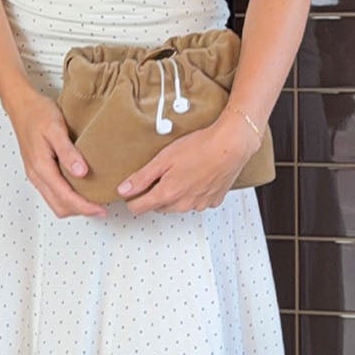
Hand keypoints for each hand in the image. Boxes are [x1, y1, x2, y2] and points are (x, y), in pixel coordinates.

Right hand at [6, 87, 106, 217]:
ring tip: (93, 200)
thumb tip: (81, 172)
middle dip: (80, 211)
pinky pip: (52, 193)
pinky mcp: (37, 171)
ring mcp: (35, 174)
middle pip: (59, 206)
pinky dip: (67, 197)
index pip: (65, 197)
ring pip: (54, 202)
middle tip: (101, 208)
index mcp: (41, 166)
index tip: (100, 209)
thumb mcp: (56, 129)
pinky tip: (79, 189)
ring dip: (73, 206)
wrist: (21, 105)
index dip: (84, 207)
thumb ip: (68, 152)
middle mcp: (36, 175)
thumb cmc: (37, 113)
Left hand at [118, 108, 259, 214]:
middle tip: (160, 174)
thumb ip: (141, 178)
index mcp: (167, 194)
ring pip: (177, 205)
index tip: (131, 191)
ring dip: (175, 194)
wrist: (231, 146)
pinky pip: (196, 201)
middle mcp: (183, 204)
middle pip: (158, 206)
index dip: (132, 199)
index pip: (138, 208)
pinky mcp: (213, 201)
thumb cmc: (200, 148)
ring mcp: (199, 205)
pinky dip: (193, 192)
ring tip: (182, 171)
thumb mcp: (163, 159)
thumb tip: (123, 190)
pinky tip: (197, 176)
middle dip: (154, 194)